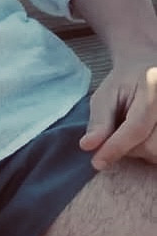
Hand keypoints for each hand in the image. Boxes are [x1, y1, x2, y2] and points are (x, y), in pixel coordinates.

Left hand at [79, 50, 156, 168]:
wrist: (146, 73)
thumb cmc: (124, 84)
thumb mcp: (106, 95)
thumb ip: (100, 121)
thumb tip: (87, 146)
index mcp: (153, 90)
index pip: (136, 128)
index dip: (115, 147)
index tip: (96, 162)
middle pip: (150, 146)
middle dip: (127, 148)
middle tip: (116, 133)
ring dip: (140, 152)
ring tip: (131, 133)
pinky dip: (150, 152)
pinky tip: (143, 138)